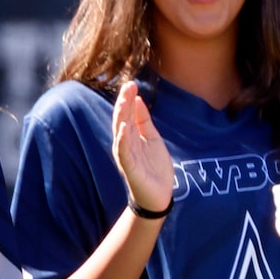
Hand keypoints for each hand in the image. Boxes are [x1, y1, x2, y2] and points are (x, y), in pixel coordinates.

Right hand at [110, 82, 173, 213]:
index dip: (128, 99)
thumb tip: (138, 99)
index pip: (127, 113)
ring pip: (121, 132)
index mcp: (130, 135)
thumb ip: (144, 121)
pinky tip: (124, 127)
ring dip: (122, 116)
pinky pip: (123, 150)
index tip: (132, 83)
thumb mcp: (152, 139)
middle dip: (124, 102)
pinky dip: (123, 138)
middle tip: (128, 85)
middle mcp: (124, 143)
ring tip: (124, 101)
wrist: (158, 194)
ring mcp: (125, 154)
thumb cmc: (154, 167)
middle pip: (122, 119)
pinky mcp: (129, 166)